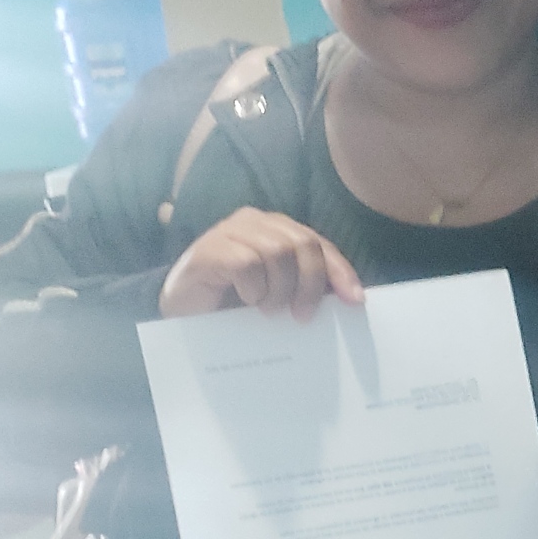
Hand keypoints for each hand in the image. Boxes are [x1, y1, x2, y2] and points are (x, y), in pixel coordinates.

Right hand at [159, 209, 364, 319]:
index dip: (340, 271)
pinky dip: (253, 288)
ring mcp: (231, 231)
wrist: (183, 309)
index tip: (354, 301)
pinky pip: (246, 263)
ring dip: (278, 289)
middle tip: (301, 316)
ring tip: (266, 309)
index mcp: (277, 229)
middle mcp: (257, 223)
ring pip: (277, 252)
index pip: (319, 244)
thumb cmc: (232, 301)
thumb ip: (303, 287)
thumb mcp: (277, 293)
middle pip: (303, 244)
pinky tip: (246, 300)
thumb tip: (347, 301)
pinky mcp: (210, 248)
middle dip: (309, 284)